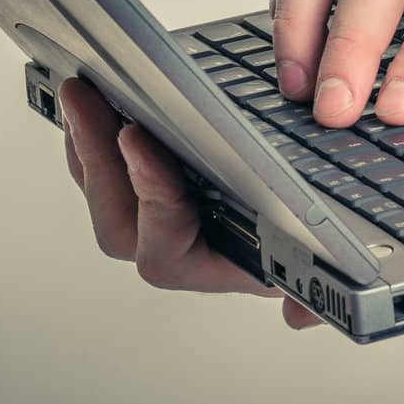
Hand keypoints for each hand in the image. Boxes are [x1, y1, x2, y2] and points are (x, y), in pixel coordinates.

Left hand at [58, 77, 321, 328]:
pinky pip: (99, 164)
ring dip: (83, 139)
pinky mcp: (141, 179)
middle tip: (89, 100)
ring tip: (80, 89)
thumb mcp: (323, 258)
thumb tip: (299, 314)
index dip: (150, 194)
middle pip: (115, 216)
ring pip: (99, 188)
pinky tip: (90, 91)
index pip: (164, 245)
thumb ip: (317, 287)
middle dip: (96, 157)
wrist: (307, 219)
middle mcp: (175, 246)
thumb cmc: (311, 238)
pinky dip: (88, 131)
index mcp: (212, 264)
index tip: (140, 139)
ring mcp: (152, 213)